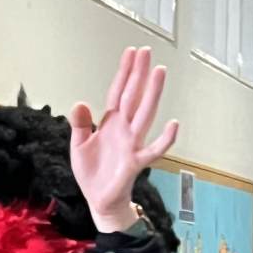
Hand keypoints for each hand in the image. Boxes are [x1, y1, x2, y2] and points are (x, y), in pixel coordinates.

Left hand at [69, 47, 178, 231]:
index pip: (118, 92)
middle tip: (147, 52)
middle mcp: (124, 129)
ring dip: (152, 94)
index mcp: (110, 123)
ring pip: (145, 114)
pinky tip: (174, 125)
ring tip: (159, 73)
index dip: (124, 72)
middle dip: (139, 74)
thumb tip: (79, 103)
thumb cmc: (92, 173)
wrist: (98, 200)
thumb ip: (80, 125)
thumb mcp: (79, 146)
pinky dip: (165, 139)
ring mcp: (132, 143)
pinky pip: (154, 149)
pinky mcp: (136, 162)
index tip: (131, 52)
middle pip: (133, 96)